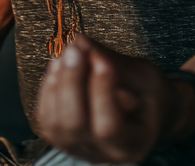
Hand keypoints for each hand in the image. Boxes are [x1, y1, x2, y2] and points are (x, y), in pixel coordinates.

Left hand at [35, 34, 194, 162]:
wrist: (144, 110)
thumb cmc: (148, 93)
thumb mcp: (144, 75)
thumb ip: (113, 61)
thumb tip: (80, 41)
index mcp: (133, 144)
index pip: (108, 128)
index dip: (100, 91)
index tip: (101, 60)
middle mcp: (103, 154)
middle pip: (74, 125)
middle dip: (71, 82)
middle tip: (75, 50)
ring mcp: (79, 147)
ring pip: (54, 123)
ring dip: (58, 82)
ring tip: (69, 53)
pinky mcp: (62, 136)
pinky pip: (45, 116)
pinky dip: (48, 87)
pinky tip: (59, 64)